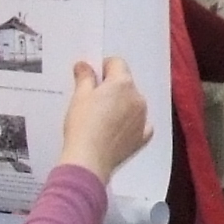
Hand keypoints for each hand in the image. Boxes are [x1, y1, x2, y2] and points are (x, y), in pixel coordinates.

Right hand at [58, 57, 151, 177]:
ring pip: (133, 103)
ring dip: (120, 105)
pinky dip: (129, 124)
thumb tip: (84, 65)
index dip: (103, 67)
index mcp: (123, 84)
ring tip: (100, 118)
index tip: (91, 77)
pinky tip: (115, 130)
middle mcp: (138, 98)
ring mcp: (143, 118)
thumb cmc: (83, 125)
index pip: (117, 63)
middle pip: (126, 84)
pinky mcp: (142, 136)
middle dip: (111, 88)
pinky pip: (140, 124)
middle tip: (92, 100)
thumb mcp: (80, 97)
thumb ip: (85, 77)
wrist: (89, 159)